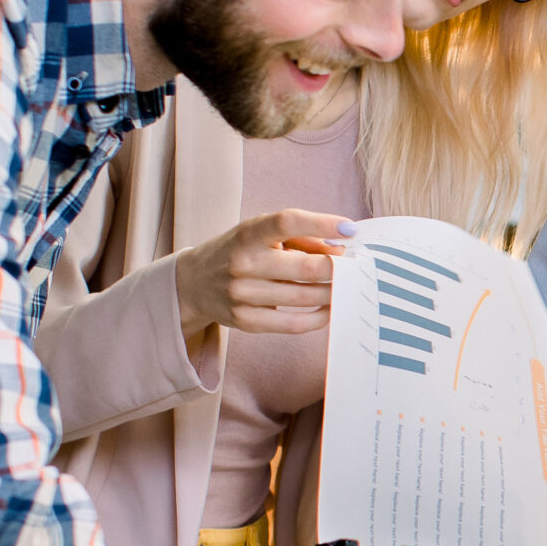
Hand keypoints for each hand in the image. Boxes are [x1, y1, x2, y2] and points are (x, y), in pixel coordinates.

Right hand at [174, 209, 350, 338]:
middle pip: (306, 267)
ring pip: (305, 296)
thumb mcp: (260, 233)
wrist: (193, 283)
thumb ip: (299, 238)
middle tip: (353, 267)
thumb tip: (340, 249)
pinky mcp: (245, 320)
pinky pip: (294, 323)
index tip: (350, 228)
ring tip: (346, 287)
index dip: (321, 223)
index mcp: (248, 234)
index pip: (286, 222)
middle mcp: (243, 263)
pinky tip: (330, 308)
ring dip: (333, 292)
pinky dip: (319, 317)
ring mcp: (242, 294)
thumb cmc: (239, 252)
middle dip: (337, 268)